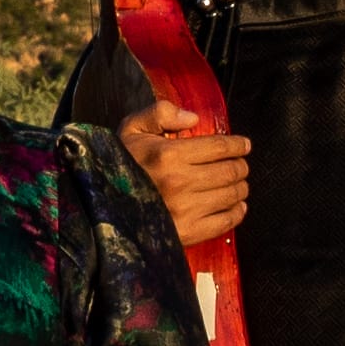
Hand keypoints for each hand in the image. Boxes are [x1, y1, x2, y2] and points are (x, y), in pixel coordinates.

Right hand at [111, 104, 253, 251]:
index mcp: (169, 155)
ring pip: (231, 195)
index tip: (244, 145)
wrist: (100, 205)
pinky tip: (237, 206)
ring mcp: (185, 210)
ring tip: (239, 184)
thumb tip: (194, 118)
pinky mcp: (187, 233)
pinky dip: (237, 213)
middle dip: (241, 166)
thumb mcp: (131, 129)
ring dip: (241, 188)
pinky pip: (224, 222)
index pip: (219, 147)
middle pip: (230, 171)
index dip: (237, 145)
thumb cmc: (119, 164)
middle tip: (241, 165)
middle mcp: (180, 182)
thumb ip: (160, 113)